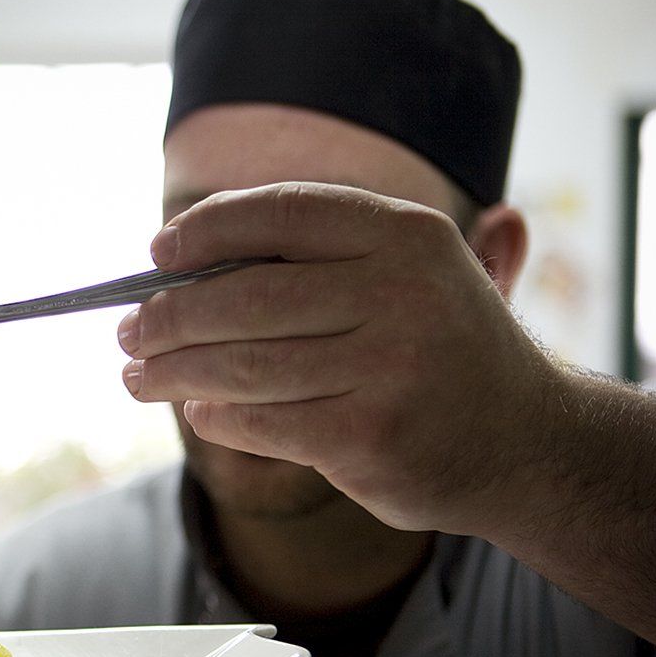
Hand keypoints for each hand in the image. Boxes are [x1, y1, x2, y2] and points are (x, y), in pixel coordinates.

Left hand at [118, 181, 562, 535]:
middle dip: (169, 317)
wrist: (527, 443)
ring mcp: (390, 366)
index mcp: (406, 235)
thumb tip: (176, 251)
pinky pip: (263, 422)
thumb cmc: (438, 349)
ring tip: (137, 377)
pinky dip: (220, 418)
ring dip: (174, 373)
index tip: (157, 253)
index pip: (281, 213)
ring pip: (243, 366)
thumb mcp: (407, 277)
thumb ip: (315, 257)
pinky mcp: (371, 436)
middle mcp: (403, 292)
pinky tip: (201, 413)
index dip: (207, 229)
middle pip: (245, 298)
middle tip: (128, 333)